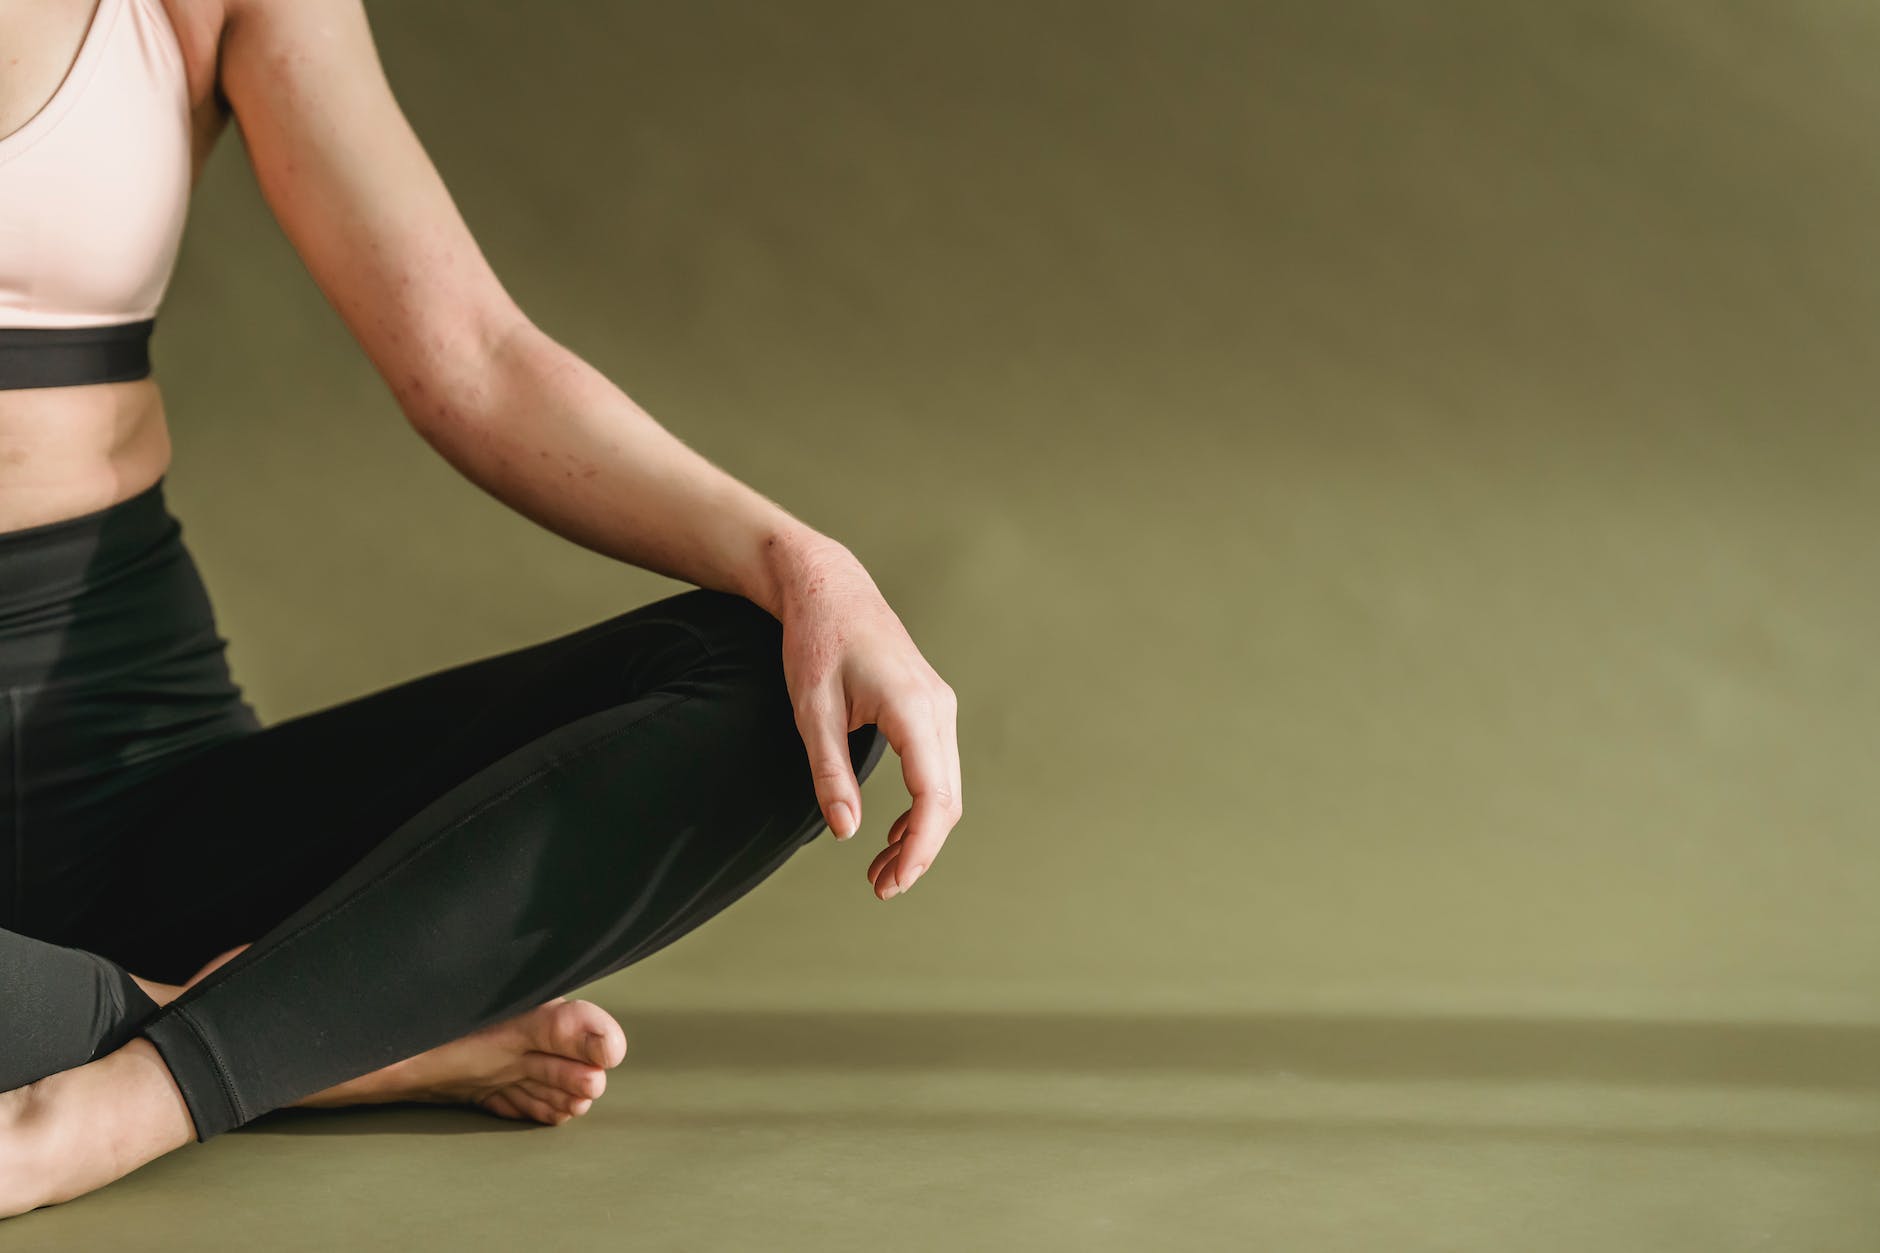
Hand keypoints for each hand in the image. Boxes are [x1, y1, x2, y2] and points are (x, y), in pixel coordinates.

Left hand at [776, 544, 961, 898]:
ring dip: (922, 832)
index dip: (919, 848)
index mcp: (912, 707)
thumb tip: (846, 832)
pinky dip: (922, 806)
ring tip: (882, 870)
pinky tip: (893, 833)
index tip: (893, 883)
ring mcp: (940, 706)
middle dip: (920, 850)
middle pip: (947, 799)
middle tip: (880, 888)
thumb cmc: (815, 642)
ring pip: (946, 786)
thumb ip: (829, 773)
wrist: (829, 587)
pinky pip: (938, 768)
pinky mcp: (931, 707)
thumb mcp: (811, 710)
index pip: (932, 795)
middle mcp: (938, 708)